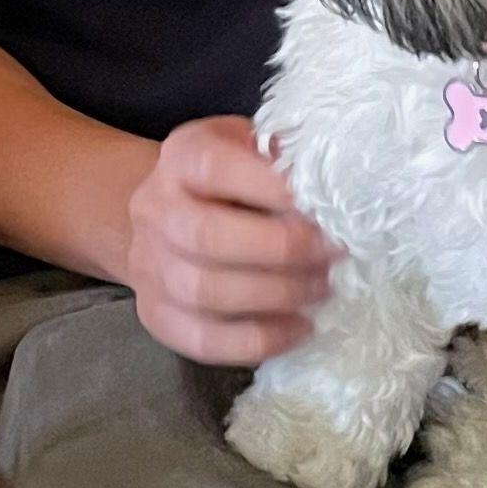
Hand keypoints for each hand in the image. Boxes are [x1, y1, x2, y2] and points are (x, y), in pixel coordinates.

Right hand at [117, 115, 335, 369]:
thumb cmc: (229, 180)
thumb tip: (336, 180)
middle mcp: (155, 210)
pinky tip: (299, 328)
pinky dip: (258, 340)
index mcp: (181, 157)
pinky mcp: (157, 316)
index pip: (214, 168)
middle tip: (334, 253)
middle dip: (281, 249)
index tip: (324, 205)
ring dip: (275, 294)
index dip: (269, 187)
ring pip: (205, 291)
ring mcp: (150, 267)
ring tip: (322, 289)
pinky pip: (203, 340)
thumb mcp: (251, 147)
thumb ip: (282, 156)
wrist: (168, 218)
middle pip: (207, 236)